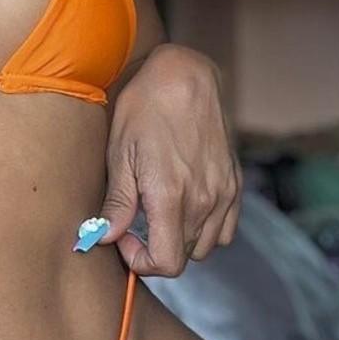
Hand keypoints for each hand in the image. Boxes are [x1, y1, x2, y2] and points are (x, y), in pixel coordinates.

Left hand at [96, 44, 242, 275]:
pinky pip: (225, 228)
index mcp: (171, 196)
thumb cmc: (145, 109)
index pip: (166, 263)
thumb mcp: (120, 153)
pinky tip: (184, 207)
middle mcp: (203, 200)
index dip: (141, 262)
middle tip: (134, 223)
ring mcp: (224, 193)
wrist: (184, 76)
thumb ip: (117, 202)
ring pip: (205, 246)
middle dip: (155, 249)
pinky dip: (206, 229)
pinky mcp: (234, 183)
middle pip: (183, 257)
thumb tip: (104, 237)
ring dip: (180, 240)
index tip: (123, 238)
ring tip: (158, 214)